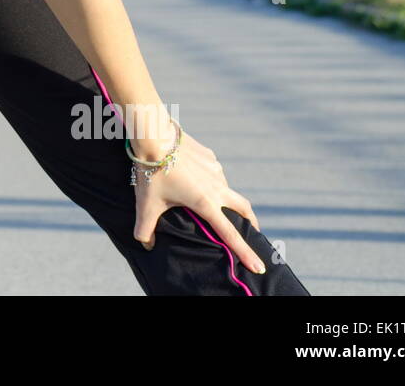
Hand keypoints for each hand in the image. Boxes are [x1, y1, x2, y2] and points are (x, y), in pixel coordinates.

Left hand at [131, 128, 266, 274]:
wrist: (153, 137)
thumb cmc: (150, 173)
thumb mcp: (146, 205)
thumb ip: (145, 229)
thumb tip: (146, 245)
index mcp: (206, 203)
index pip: (230, 235)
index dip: (245, 253)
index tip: (259, 267)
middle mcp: (217, 187)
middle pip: (243, 208)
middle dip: (250, 222)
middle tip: (251, 232)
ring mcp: (216, 170)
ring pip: (227, 188)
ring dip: (226, 199)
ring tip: (214, 204)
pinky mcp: (210, 156)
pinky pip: (214, 172)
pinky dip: (211, 181)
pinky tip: (197, 179)